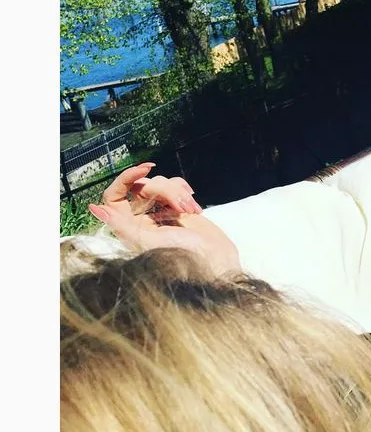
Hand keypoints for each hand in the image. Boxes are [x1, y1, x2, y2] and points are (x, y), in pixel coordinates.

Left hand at [88, 163, 241, 277]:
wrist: (215, 261)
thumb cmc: (183, 257)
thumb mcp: (148, 242)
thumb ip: (121, 225)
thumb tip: (94, 208)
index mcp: (128, 228)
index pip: (115, 195)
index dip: (126, 178)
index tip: (145, 169)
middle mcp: (140, 219)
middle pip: (143, 186)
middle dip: (165, 190)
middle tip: (182, 205)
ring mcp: (159, 212)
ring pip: (161, 184)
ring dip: (178, 193)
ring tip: (191, 211)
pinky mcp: (177, 207)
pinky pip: (176, 187)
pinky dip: (185, 192)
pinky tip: (194, 207)